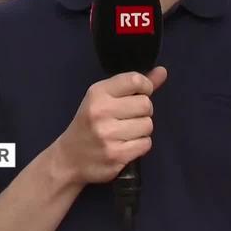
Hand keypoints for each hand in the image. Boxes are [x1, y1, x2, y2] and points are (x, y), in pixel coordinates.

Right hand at [53, 67, 167, 184]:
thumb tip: (162, 71)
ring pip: (148, 125)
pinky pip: (146, 144)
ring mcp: (108, 135)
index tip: (139, 95)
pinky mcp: (116, 155)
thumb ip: (133, 85)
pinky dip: (140, 145)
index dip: (145, 87)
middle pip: (146, 105)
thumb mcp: (104, 99)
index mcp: (98, 93)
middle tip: (128, 118)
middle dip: (143, 112)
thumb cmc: (89, 124)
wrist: (68, 159)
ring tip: (126, 133)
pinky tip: (126, 145)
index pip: (135, 80)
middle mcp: (101, 111)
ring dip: (142, 130)